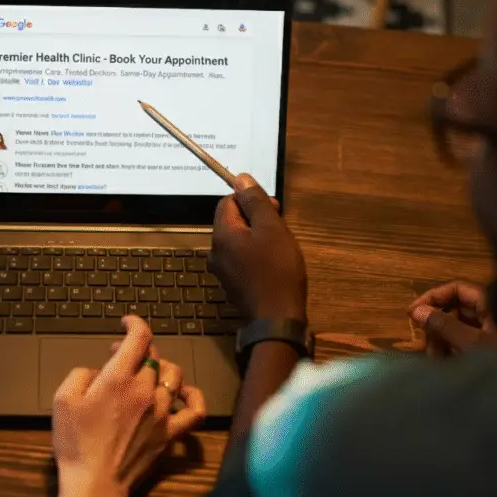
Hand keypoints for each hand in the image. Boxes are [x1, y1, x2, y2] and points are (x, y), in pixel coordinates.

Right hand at [52, 316, 205, 496]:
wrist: (95, 485)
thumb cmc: (76, 444)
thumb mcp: (62, 400)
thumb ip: (81, 374)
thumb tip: (98, 371)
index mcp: (118, 378)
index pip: (139, 337)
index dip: (135, 323)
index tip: (127, 323)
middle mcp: (144, 390)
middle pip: (154, 356)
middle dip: (137, 350)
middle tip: (120, 358)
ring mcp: (161, 412)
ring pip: (173, 376)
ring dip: (160, 368)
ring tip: (146, 372)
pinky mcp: (169, 434)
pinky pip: (195, 411)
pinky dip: (194, 397)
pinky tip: (185, 392)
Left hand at [209, 173, 306, 320]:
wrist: (277, 319)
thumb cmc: (277, 270)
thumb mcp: (271, 228)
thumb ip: (255, 202)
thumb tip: (240, 178)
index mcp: (221, 235)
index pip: (227, 202)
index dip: (250, 200)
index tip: (273, 209)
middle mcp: (215, 251)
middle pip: (233, 221)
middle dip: (257, 220)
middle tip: (280, 230)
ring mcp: (222, 270)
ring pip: (239, 240)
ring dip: (259, 238)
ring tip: (279, 249)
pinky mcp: (232, 284)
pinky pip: (242, 259)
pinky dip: (257, 256)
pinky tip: (274, 266)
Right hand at [409, 281, 496, 354]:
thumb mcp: (471, 342)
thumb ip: (442, 325)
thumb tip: (416, 310)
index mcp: (491, 305)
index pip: (457, 290)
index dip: (433, 297)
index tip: (413, 313)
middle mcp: (492, 316)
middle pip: (456, 311)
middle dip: (437, 328)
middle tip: (427, 346)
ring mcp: (493, 335)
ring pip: (459, 331)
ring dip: (443, 344)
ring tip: (437, 362)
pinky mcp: (492, 353)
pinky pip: (467, 347)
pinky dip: (455, 354)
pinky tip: (448, 368)